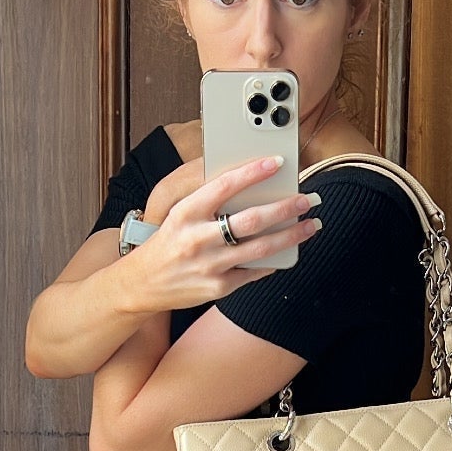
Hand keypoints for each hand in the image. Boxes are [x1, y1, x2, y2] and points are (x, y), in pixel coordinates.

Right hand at [127, 153, 321, 312]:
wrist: (142, 284)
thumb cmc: (167, 244)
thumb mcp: (179, 215)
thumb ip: (209, 203)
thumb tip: (251, 188)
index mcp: (186, 213)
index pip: (224, 186)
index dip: (253, 172)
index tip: (276, 162)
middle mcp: (197, 239)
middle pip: (251, 220)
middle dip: (285, 208)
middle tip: (306, 199)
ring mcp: (209, 265)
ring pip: (260, 248)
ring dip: (290, 235)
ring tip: (309, 225)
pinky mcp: (218, 287)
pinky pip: (254, 271)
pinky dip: (273, 261)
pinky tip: (287, 251)